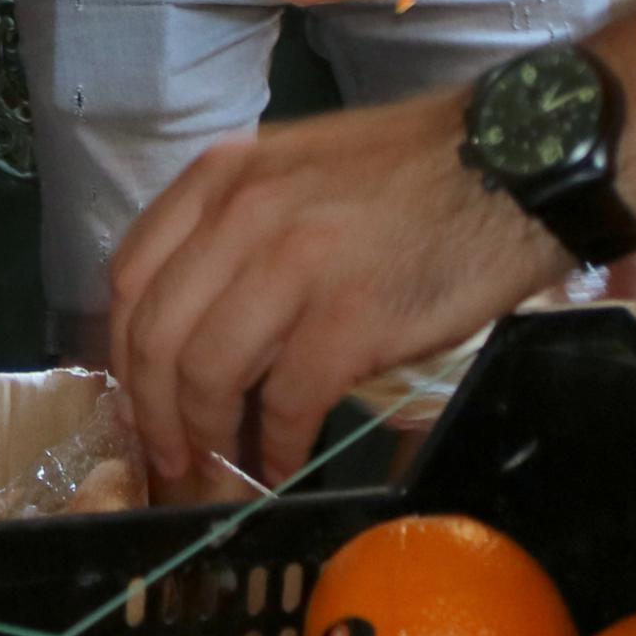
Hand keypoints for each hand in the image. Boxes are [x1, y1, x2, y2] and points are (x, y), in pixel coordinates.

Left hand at [106, 90, 563, 486]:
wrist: (512, 163)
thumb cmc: (413, 173)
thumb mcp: (297, 171)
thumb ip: (238, 229)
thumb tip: (202, 319)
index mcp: (222, 178)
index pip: (130, 277)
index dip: (124, 353)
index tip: (138, 398)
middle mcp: (241, 215)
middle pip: (156, 336)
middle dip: (153, 413)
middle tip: (169, 457)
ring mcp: (292, 265)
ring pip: (207, 374)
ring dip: (207, 439)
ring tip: (220, 472)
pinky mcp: (349, 318)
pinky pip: (287, 402)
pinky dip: (277, 446)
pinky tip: (284, 464)